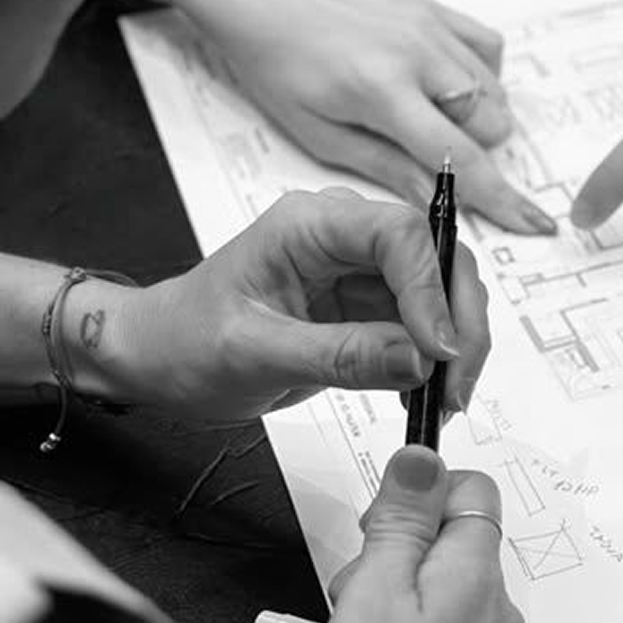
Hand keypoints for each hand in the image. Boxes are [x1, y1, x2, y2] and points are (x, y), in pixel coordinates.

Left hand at [117, 188, 489, 417]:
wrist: (162, 358)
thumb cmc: (185, 342)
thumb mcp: (254, 354)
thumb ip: (340, 355)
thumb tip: (418, 359)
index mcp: (311, 223)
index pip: (400, 233)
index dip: (431, 289)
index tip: (438, 351)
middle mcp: (347, 235)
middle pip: (438, 258)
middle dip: (460, 322)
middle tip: (456, 385)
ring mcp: (364, 270)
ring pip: (444, 292)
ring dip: (456, 344)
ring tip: (443, 398)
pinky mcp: (373, 304)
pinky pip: (426, 325)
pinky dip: (439, 361)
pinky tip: (425, 394)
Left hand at [187, 0, 555, 234]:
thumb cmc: (278, 63)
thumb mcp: (320, 134)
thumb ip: (387, 168)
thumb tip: (437, 202)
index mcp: (385, 93)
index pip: (464, 160)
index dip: (504, 200)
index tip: (536, 223)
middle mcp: (420, 55)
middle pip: (494, 126)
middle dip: (477, 152)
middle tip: (429, 152)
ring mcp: (433, 27)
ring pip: (497, 92)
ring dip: (478, 118)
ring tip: (427, 116)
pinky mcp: (436, 9)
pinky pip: (491, 50)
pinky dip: (482, 77)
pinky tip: (445, 84)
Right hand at [298, 448, 522, 622]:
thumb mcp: (374, 593)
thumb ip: (401, 518)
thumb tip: (423, 452)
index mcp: (478, 572)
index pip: (471, 488)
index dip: (419, 493)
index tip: (377, 527)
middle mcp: (495, 607)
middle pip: (446, 538)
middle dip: (392, 552)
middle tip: (357, 597)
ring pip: (433, 587)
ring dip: (387, 600)